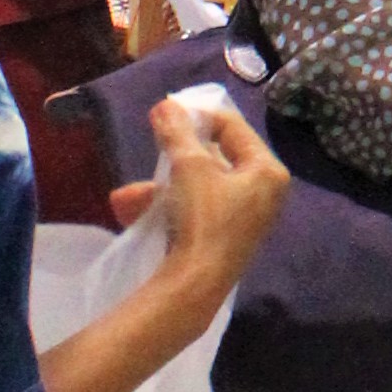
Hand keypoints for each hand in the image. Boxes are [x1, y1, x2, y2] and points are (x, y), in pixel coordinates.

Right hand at [125, 89, 287, 296]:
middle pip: (214, 158)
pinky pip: (191, 211)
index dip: (200, 115)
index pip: (233, 127)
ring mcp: (243, 218)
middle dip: (172, 158)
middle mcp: (263, 193)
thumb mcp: (189, 167)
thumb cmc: (203, 218)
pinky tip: (126, 210)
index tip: (168, 111)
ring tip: (124, 197)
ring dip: (158, 189)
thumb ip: (177, 132)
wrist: (194, 286)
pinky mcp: (222, 239)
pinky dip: (164, 208)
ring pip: (196, 188)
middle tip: (153, 144)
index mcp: (267, 170)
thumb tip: (166, 105)